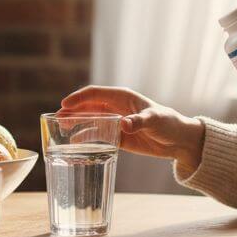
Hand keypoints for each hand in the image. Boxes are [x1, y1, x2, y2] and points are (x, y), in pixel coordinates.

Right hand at [59, 86, 205, 169]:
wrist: (179, 140)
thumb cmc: (169, 123)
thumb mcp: (155, 120)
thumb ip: (139, 122)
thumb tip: (124, 124)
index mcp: (123, 97)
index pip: (95, 93)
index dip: (78, 98)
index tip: (64, 104)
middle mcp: (116, 107)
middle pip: (89, 106)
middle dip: (72, 111)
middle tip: (56, 118)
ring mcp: (116, 122)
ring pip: (91, 120)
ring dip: (76, 123)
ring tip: (60, 129)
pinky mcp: (119, 136)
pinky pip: (98, 134)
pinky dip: (86, 136)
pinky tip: (75, 142)